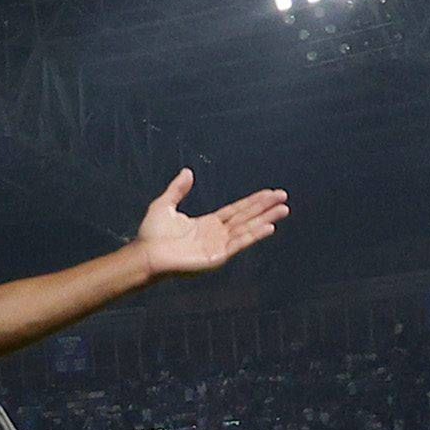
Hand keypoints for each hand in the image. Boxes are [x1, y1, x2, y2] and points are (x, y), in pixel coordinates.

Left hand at [131, 170, 288, 277]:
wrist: (145, 254)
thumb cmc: (151, 235)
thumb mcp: (164, 205)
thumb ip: (177, 189)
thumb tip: (187, 172)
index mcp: (208, 224)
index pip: (236, 210)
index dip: (253, 201)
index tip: (269, 193)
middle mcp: (216, 235)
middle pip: (246, 217)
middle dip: (265, 207)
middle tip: (283, 197)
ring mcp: (218, 246)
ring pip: (247, 229)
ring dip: (266, 219)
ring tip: (283, 209)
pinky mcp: (217, 257)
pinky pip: (239, 243)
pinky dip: (254, 235)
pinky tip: (269, 227)